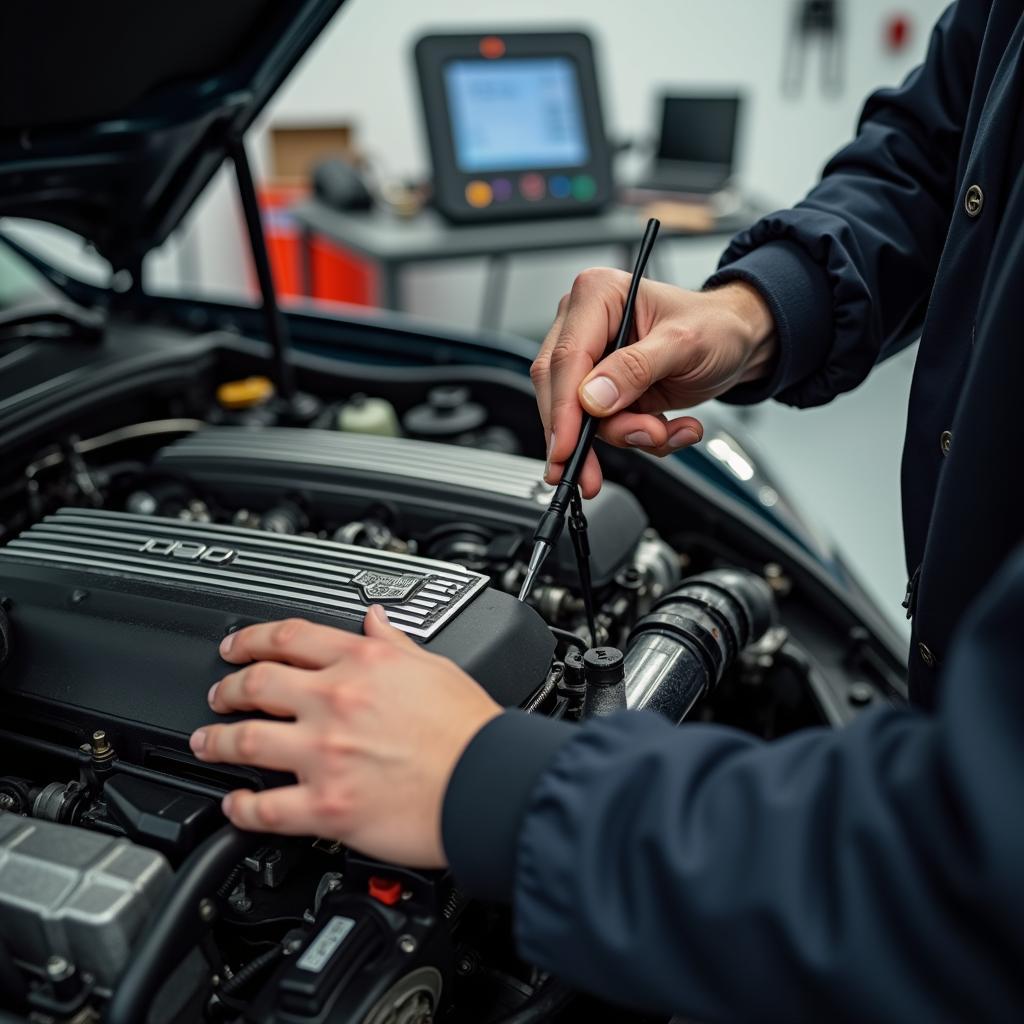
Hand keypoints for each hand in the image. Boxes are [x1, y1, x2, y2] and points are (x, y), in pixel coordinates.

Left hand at [188, 608, 500, 866]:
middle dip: (226, 688)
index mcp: (363, 663)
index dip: (250, 639)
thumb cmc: (471, 730)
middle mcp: (336, 702)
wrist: (488, 783)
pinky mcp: (327, 806)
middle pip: (256, 684)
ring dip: (217, 741)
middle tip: (217, 694)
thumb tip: (375, 619)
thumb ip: (396, 642)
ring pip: (247, 741)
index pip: (288, 638)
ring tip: (206, 742)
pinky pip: (266, 809)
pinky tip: (234, 805)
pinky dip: (241, 808)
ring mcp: (326, 755)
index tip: (236, 647)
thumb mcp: (435, 666)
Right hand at [531, 271, 776, 495]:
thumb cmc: (716, 327)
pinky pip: (601, 427)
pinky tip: (666, 429)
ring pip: (578, 416)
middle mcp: (585, 325)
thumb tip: (593, 398)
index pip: (566, 358)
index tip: (567, 448)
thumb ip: (636, 369)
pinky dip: (632, 438)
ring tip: (662, 432)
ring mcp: (591, 360)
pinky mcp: (601, 389)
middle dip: (584, 435)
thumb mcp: (684, 343)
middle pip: (559, 391)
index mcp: (598, 296)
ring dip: (621, 436)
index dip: (563, 410)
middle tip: (598, 471)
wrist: (737, 343)